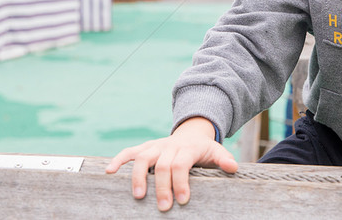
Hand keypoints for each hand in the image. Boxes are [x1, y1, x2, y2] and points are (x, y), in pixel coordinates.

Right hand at [105, 117, 237, 211]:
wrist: (192, 133)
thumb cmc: (203, 150)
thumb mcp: (216, 152)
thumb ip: (224, 159)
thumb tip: (232, 167)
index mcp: (187, 148)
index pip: (181, 164)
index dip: (180, 182)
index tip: (182, 200)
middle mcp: (169, 146)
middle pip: (162, 164)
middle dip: (162, 187)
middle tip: (164, 208)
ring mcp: (155, 146)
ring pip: (142, 157)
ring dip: (138, 177)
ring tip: (139, 197)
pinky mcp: (144, 148)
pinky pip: (129, 152)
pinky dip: (118, 160)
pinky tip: (109, 172)